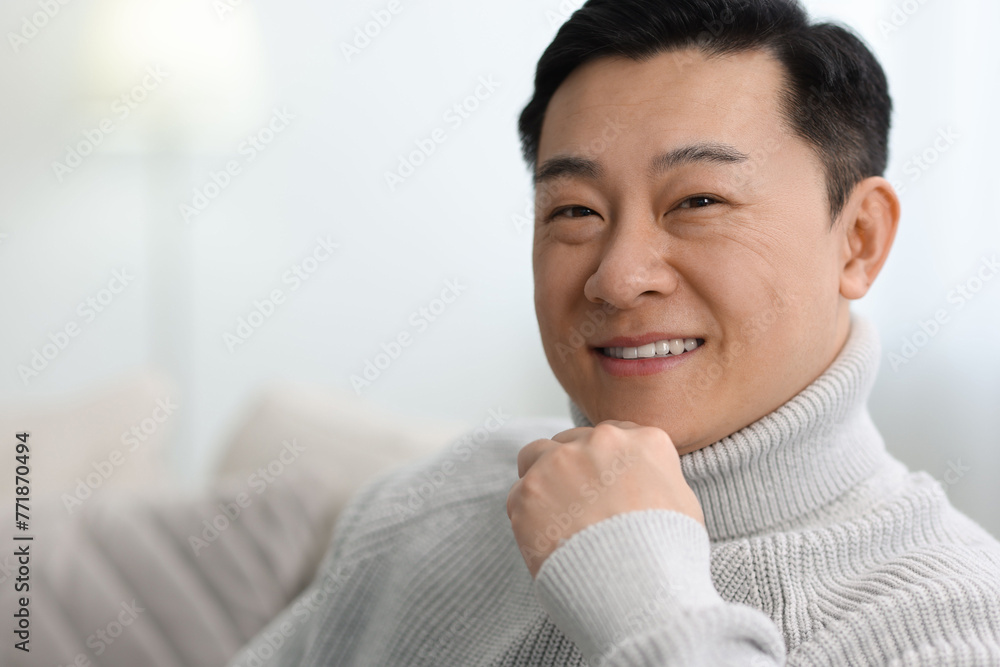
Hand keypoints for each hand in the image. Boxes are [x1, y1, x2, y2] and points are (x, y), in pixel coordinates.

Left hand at [506, 420, 704, 577]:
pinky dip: (529, 516)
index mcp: (643, 441)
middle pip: (572, 442)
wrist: (637, 590)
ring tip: (556, 518)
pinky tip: (548, 541)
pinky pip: (519, 496)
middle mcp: (600, 441)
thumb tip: (639, 484)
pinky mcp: (528, 492)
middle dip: (573, 470)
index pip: (613, 436)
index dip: (604, 464)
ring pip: (536, 456)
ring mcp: (560, 463)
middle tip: (579, 509)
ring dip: (543, 480)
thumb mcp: (684, 506)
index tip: (603, 486)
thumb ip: (658, 479)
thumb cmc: (668, 558)